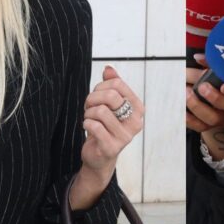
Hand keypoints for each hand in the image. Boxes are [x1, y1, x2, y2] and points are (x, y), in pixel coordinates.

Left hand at [72, 66, 144, 209]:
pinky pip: (94, 126)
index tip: (97, 94)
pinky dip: (86, 123)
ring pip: (100, 111)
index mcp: (138, 109)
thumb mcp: (108, 104)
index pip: (118, 84)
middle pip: (111, 96)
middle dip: (93, 98)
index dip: (101, 86)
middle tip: (89, 106)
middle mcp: (135, 122)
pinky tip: (88, 127)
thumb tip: (109, 68)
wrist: (99, 155)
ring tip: (89, 118)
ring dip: (88, 113)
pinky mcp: (112, 147)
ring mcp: (125, 136)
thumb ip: (111, 85)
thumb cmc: (105, 126)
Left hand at [186, 55, 223, 132]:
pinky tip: (181, 108)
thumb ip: (213, 65)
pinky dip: (189, 119)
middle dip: (216, 98)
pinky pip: (200, 127)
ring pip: (215, 119)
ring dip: (198, 106)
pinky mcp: (211, 125)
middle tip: (202, 86)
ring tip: (187, 93)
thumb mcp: (223, 74)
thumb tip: (198, 58)